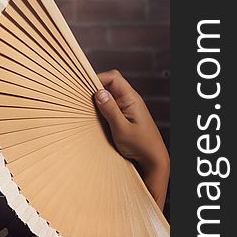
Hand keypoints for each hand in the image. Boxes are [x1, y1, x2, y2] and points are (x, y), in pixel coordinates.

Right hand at [94, 69, 169, 209]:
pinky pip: (111, 105)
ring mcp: (128, 107)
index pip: (113, 78)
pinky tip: (96, 117)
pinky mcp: (125, 115)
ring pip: (109, 95)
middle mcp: (130, 100)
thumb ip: (110, 110)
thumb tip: (99, 93)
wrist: (153, 159)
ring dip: (98, 99)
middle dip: (96, 89)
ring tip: (88, 109)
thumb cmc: (141, 146)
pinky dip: (102, 108)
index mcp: (131, 99)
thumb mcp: (122, 129)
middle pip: (110, 84)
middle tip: (83, 99)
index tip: (85, 88)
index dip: (98, 78)